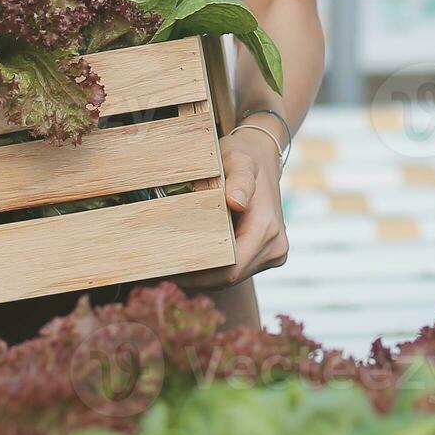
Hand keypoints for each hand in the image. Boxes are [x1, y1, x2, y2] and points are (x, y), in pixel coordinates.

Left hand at [170, 127, 289, 290]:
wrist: (262, 157)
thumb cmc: (245, 156)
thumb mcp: (239, 159)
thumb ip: (239, 179)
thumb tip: (235, 202)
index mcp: (267, 228)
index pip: (231, 269)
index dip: (199, 276)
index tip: (168, 271)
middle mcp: (275, 246)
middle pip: (229, 278)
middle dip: (195, 278)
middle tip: (159, 272)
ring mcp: (273, 253)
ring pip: (232, 277)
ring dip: (203, 276)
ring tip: (169, 267)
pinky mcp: (265, 255)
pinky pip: (236, 269)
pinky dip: (213, 268)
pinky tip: (189, 260)